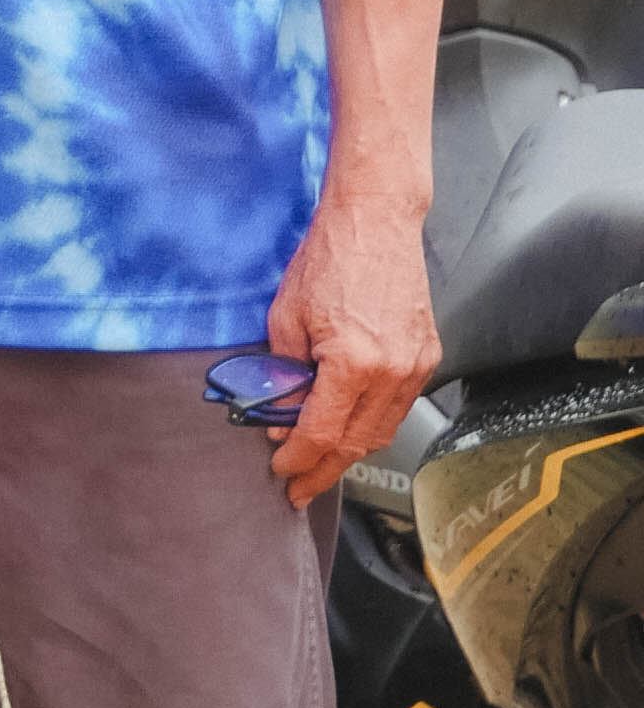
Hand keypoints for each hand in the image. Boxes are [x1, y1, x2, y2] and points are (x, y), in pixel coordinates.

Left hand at [265, 152, 438, 509]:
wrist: (375, 220)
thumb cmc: (331, 257)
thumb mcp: (286, 318)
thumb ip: (283, 374)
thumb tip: (280, 417)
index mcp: (354, 362)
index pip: (322, 432)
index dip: (298, 458)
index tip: (281, 469)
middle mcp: (392, 371)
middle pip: (356, 443)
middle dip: (323, 470)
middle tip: (298, 486)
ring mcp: (415, 365)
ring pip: (382, 431)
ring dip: (350, 453)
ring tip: (321, 465)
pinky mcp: (427, 356)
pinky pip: (398, 407)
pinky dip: (373, 425)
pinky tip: (351, 430)